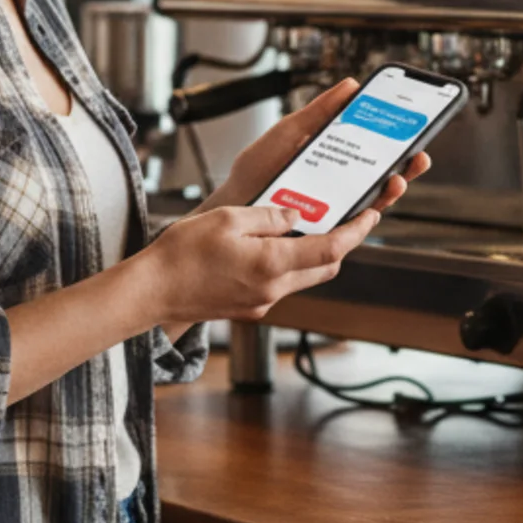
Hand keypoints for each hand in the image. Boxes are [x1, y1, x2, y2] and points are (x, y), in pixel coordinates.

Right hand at [140, 199, 384, 326]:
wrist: (152, 291)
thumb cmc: (183, 253)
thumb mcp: (229, 218)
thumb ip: (270, 216)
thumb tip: (297, 215)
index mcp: (272, 264)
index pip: (331, 248)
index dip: (357, 231)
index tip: (370, 215)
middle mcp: (273, 290)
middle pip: (325, 267)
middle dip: (341, 243)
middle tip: (344, 218)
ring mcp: (262, 303)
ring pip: (304, 278)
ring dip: (313, 255)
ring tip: (306, 228)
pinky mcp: (250, 308)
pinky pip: (282, 285)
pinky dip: (288, 266)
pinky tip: (273, 247)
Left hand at [202, 78, 433, 214]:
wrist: (232, 205)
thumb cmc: (257, 170)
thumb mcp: (289, 132)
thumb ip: (319, 112)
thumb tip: (351, 85)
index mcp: (335, 158)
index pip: (374, 148)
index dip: (396, 138)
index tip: (411, 125)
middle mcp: (341, 185)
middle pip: (383, 175)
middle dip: (407, 165)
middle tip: (419, 153)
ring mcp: (335, 209)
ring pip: (375, 201)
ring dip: (393, 189)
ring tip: (399, 178)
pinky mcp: (325, 231)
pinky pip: (354, 226)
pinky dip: (368, 215)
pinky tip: (374, 205)